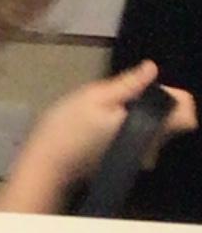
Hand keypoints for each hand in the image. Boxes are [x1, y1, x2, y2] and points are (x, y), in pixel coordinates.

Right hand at [25, 61, 196, 199]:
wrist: (46, 164)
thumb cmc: (68, 128)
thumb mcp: (95, 96)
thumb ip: (128, 84)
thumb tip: (152, 68)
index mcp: (149, 129)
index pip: (186, 114)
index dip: (172, 96)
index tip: (146, 90)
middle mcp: (151, 147)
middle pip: (170, 121)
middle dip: (152, 104)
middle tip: (120, 96)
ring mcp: (139, 158)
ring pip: (154, 129)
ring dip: (139, 116)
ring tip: (108, 110)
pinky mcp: (125, 162)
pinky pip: (140, 140)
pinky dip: (130, 129)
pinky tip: (103, 125)